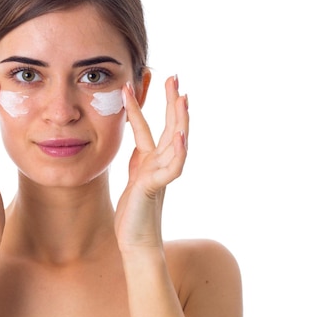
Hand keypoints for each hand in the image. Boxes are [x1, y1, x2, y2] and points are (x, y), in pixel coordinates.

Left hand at [114, 76, 188, 251]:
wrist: (136, 240)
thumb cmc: (134, 210)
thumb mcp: (135, 175)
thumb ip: (139, 157)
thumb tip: (139, 140)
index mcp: (150, 158)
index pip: (150, 125)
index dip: (147, 103)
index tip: (148, 80)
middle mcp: (159, 162)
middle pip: (170, 126)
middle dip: (172, 102)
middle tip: (175, 76)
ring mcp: (161, 174)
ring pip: (175, 142)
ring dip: (179, 120)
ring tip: (182, 98)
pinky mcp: (157, 187)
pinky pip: (171, 168)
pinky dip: (178, 152)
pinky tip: (181, 137)